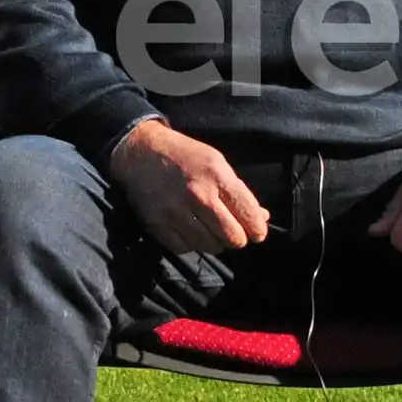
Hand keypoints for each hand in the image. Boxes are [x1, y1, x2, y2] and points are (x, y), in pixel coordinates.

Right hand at [108, 122, 269, 256]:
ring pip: (211, 247)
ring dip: (216, 242)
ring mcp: (176, 212)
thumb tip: (262, 217)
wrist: (140, 152)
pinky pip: (186, 249)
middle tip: (234, 231)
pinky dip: (192, 244)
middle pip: (233, 238)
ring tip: (212, 229)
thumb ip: (239, 192)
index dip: (258, 229)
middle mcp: (198, 196)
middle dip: (239, 238)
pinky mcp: (158, 225)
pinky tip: (192, 230)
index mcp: (217, 176)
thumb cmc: (184, 156)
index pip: (249, 215)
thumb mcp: (217, 162)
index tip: (257, 232)